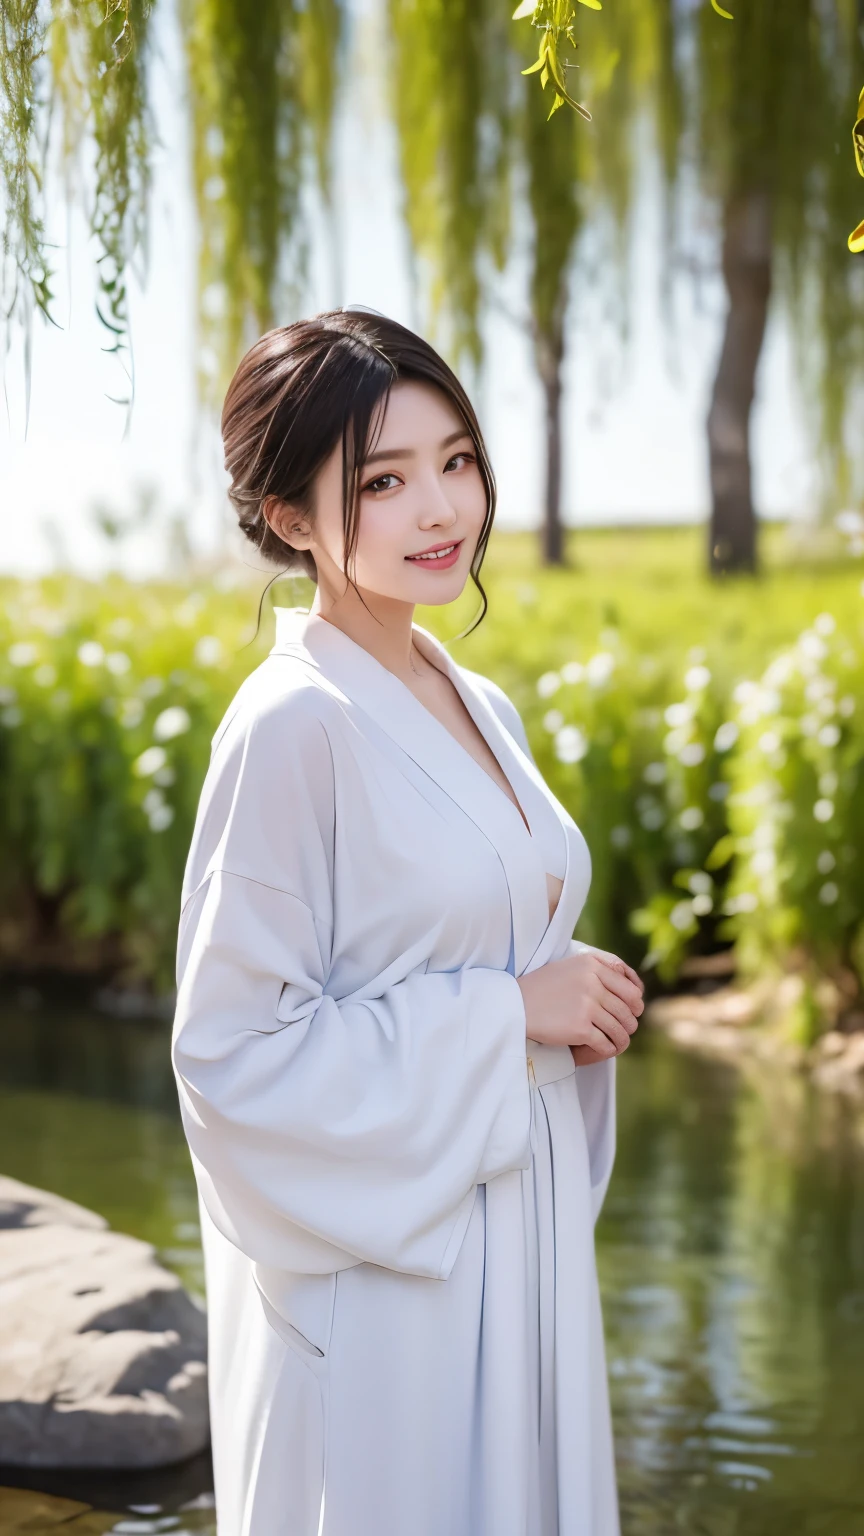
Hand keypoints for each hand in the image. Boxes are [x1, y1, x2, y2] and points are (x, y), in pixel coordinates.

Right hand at [517, 944, 643, 1061]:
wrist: (516, 1004)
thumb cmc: (544, 986)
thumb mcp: (572, 966)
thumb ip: (601, 970)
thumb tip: (635, 988)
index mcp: (593, 965)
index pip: (631, 989)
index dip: (636, 1003)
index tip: (633, 1011)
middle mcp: (593, 983)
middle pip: (628, 1010)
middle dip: (629, 1023)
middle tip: (624, 1029)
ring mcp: (587, 1006)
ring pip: (620, 1029)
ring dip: (621, 1038)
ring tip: (616, 1041)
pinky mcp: (580, 1028)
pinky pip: (607, 1043)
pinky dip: (608, 1049)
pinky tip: (604, 1048)